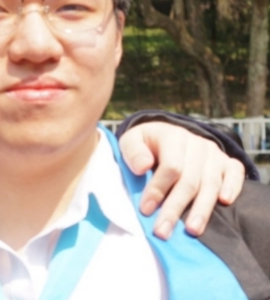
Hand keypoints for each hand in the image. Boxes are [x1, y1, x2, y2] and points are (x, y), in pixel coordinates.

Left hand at [119, 121, 244, 239]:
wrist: (165, 135)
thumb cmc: (146, 144)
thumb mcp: (131, 141)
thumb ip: (133, 152)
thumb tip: (142, 167)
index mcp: (172, 136)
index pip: (171, 166)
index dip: (158, 189)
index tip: (145, 210)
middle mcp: (196, 144)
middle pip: (190, 180)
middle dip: (175, 208)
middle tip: (163, 231)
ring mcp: (213, 153)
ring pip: (211, 183)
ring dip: (202, 209)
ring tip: (192, 230)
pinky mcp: (226, 162)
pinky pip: (235, 174)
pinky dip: (233, 187)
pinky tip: (225, 202)